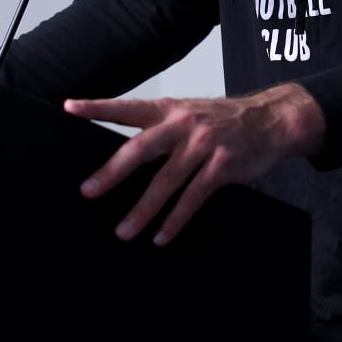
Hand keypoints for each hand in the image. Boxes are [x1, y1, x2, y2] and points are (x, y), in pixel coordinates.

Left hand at [63, 83, 324, 245]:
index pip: (128, 107)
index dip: (98, 106)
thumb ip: (160, 130)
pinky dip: (175, 219)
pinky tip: (162, 235)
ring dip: (143, 209)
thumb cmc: (222, 120)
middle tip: (89, 191)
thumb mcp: (189, 113)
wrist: (271, 119)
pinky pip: (194, 197)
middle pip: (140, 149)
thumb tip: (124, 157)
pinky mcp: (222, 166)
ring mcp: (203, 145)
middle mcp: (182, 124)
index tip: (70, 107)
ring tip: (124, 231)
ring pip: (166, 180)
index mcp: (169, 110)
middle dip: (113, 172)